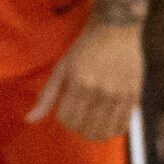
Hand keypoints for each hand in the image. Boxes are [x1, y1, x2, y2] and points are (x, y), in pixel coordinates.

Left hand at [27, 17, 143, 141]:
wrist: (115, 31)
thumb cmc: (83, 50)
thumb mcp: (61, 69)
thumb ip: (47, 96)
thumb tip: (29, 120)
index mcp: (79, 83)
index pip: (67, 120)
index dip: (63, 119)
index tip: (65, 110)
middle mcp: (101, 92)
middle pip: (86, 129)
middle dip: (77, 127)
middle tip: (77, 116)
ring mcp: (120, 96)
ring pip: (104, 132)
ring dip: (93, 132)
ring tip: (90, 121)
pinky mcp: (134, 98)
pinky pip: (121, 127)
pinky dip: (110, 130)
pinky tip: (105, 122)